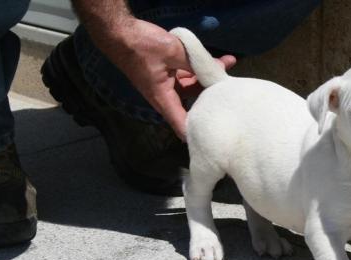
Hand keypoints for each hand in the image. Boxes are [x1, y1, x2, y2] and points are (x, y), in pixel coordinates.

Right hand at [97, 19, 235, 139]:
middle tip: (231, 93)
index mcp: (163, 98)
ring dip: (208, 78)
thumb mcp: (173, 52)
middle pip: (193, 104)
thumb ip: (195, 63)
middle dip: (212, 98)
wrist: (118, 32)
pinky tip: (216, 60)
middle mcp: (165, 96)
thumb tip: (215, 69)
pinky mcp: (166, 74)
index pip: (182, 124)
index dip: (197, 132)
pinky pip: (186, 76)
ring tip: (228, 66)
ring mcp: (166, 85)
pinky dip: (199, 69)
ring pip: (192, 87)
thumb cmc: (141, 46)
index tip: (214, 137)